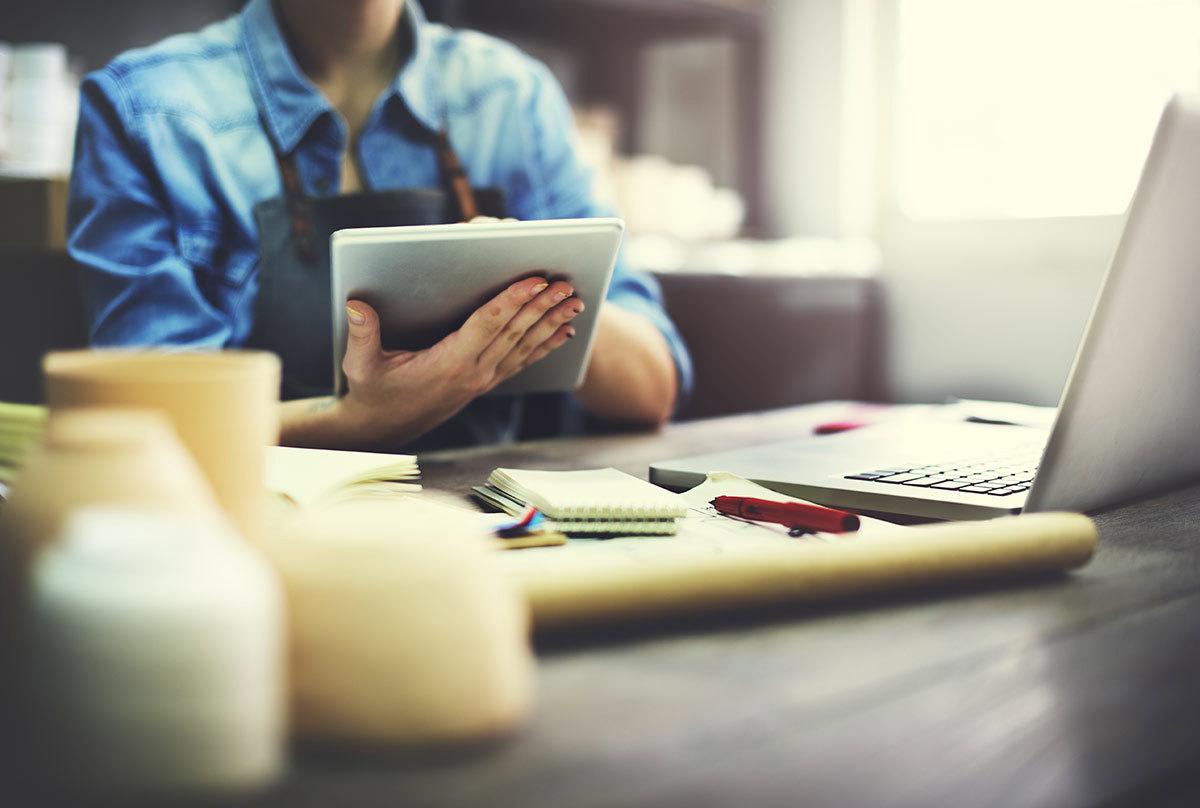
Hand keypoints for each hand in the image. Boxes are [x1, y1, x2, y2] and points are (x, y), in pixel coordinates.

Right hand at [334, 276, 583, 445]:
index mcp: (448, 364)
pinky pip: (522, 360)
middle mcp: (473, 373)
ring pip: (525, 346)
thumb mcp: (359, 365)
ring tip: (575, 301)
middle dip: (542, 307)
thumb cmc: (372, 392)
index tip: (535, 280)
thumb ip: (360, 334)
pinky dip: (545, 344)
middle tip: (567, 284)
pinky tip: (564, 331)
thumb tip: (355, 304)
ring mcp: (483, 379)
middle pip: (515, 333)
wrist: (385, 428)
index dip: (512, 301)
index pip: (487, 326)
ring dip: (551, 322)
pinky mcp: (486, 382)